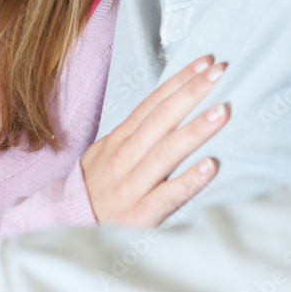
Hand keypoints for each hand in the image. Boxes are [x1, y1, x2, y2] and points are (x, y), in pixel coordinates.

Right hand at [80, 56, 228, 227]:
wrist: (68, 228)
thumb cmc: (95, 190)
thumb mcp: (106, 154)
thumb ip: (135, 135)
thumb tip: (170, 110)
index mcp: (118, 140)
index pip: (152, 104)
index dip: (178, 82)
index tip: (204, 63)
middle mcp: (124, 157)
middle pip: (161, 119)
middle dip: (190, 93)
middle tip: (219, 72)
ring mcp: (132, 185)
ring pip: (166, 152)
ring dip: (195, 130)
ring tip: (222, 112)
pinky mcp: (141, 214)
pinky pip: (167, 195)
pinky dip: (188, 180)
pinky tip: (210, 166)